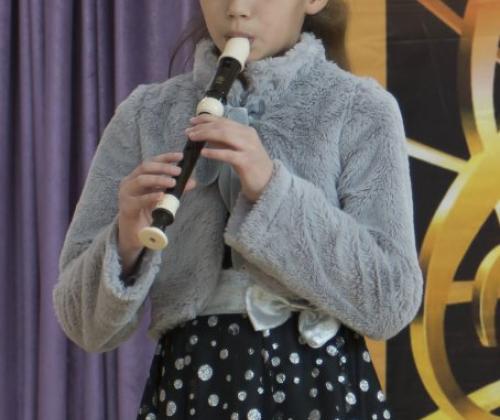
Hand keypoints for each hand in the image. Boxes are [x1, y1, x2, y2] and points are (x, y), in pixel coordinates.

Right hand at [117, 152, 195, 273]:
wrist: (134, 232)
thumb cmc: (147, 211)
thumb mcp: (162, 197)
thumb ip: (175, 189)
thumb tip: (192, 181)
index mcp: (137, 176)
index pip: (151, 161)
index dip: (166, 157)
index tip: (180, 156)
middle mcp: (129, 181)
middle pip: (145, 167)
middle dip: (163, 167)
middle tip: (178, 171)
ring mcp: (126, 194)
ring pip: (141, 180)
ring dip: (158, 179)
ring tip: (173, 182)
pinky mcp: (127, 207)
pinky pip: (139, 200)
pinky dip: (151, 197)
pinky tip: (161, 196)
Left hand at [186, 114, 272, 202]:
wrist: (268, 183)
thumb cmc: (251, 166)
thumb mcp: (237, 150)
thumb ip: (224, 141)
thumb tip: (205, 134)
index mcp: (246, 131)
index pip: (224, 120)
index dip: (206, 119)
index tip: (192, 120)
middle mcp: (248, 136)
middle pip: (222, 126)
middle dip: (203, 127)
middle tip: (188, 131)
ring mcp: (248, 148)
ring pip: (225, 136)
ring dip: (206, 135)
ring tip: (192, 138)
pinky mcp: (246, 162)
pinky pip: (228, 154)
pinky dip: (214, 152)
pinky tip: (203, 153)